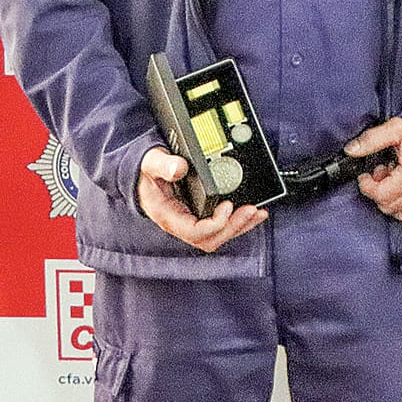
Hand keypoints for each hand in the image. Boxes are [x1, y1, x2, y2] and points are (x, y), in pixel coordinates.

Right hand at [136, 145, 267, 252]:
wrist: (142, 175)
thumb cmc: (146, 172)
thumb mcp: (152, 163)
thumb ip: (164, 165)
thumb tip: (179, 169)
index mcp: (168, 215)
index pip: (193, 231)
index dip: (214, 224)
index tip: (227, 206)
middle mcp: (181, 223)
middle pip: (210, 238)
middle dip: (233, 226)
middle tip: (251, 210)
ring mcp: (192, 222)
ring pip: (218, 235)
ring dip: (241, 226)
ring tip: (258, 213)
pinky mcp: (201, 217)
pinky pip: (221, 226)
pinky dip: (239, 221)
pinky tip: (253, 212)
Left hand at [351, 116, 401, 222]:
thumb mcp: (395, 128)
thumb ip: (371, 140)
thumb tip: (352, 150)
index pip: (380, 194)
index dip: (367, 186)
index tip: (365, 177)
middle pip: (388, 205)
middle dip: (378, 191)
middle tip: (381, 174)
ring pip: (399, 211)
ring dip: (390, 198)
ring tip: (393, 180)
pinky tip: (401, 195)